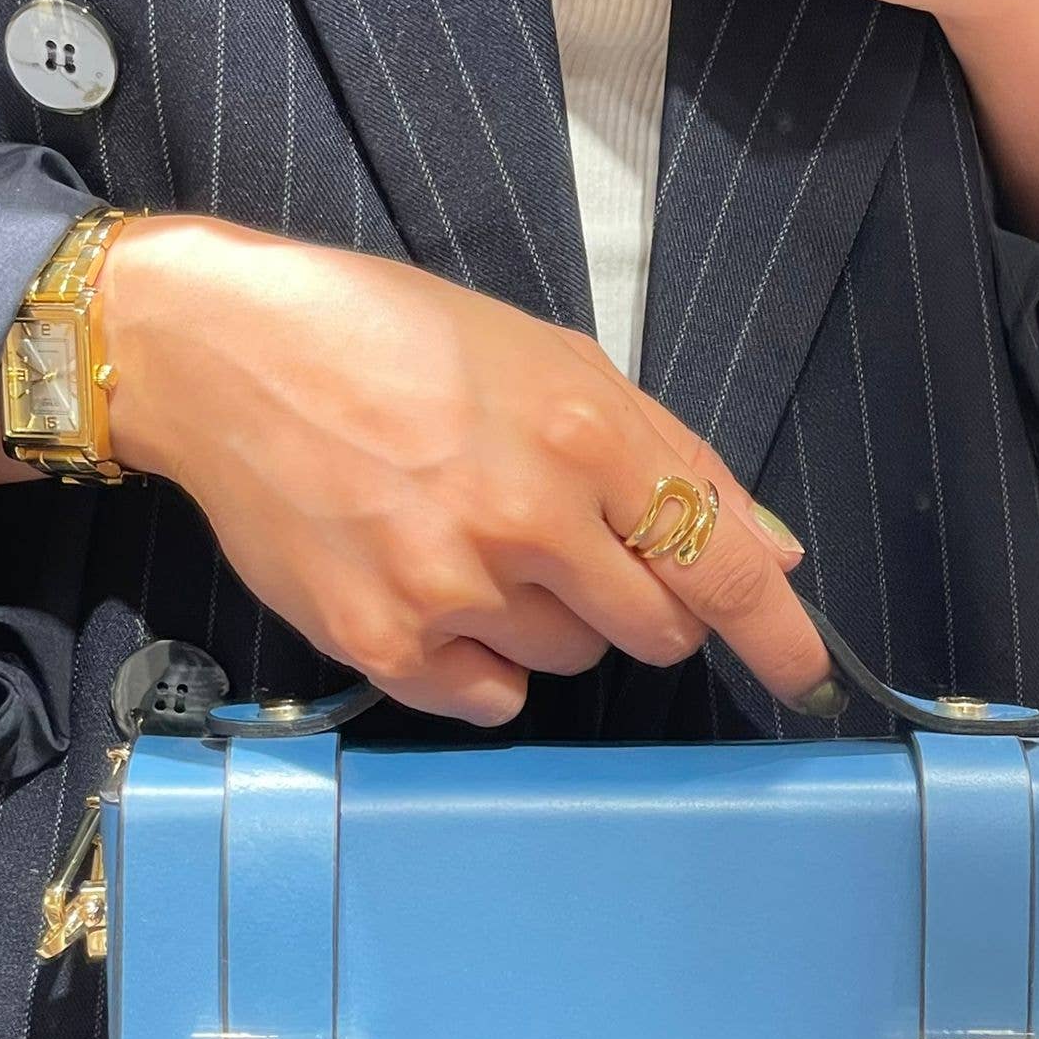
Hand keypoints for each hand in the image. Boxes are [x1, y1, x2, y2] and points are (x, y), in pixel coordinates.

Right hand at [101, 216, 835, 726]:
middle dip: (641, 599)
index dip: (778, 632)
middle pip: (656, 632)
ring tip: (474, 539)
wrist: (229, 356)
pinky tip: (434, 587)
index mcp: (582, 433)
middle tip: (573, 543)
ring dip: (551, 619)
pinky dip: (482, 663)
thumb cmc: (397, 340)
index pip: (719, 564)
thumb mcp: (553, 361)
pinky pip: (489, 698)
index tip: (808, 676)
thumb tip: (768, 552)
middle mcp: (526, 520)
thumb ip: (669, 458)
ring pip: (570, 661)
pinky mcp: (381, 643)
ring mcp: (450, 590)